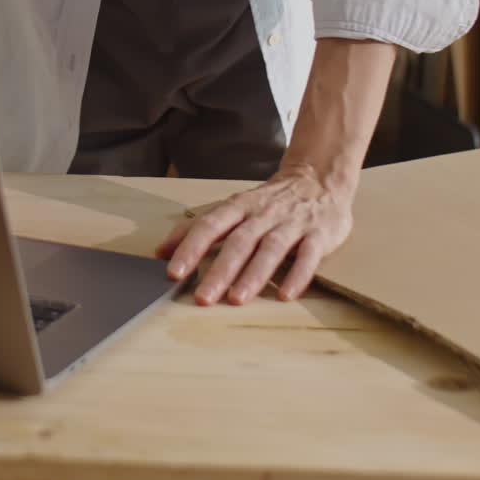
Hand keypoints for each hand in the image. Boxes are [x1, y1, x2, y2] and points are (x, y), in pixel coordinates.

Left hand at [155, 165, 354, 305]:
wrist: (319, 179)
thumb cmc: (270, 201)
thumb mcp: (232, 207)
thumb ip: (198, 228)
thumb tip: (161, 251)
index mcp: (239, 207)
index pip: (210, 226)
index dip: (190, 248)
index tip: (173, 272)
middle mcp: (263, 214)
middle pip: (239, 242)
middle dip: (219, 271)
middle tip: (203, 298)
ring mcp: (292, 224)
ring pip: (270, 249)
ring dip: (253, 275)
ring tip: (236, 299)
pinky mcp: (319, 235)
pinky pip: (308, 256)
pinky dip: (297, 276)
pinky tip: (285, 295)